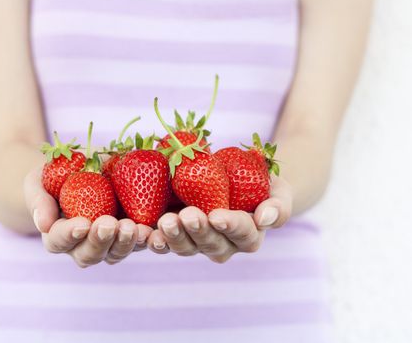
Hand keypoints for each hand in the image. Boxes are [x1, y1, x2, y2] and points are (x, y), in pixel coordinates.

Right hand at [24, 165, 152, 265]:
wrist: (81, 169)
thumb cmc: (55, 176)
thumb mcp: (40, 180)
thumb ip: (39, 200)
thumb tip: (44, 224)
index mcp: (57, 234)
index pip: (59, 241)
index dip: (69, 235)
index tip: (81, 223)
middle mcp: (81, 245)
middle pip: (89, 254)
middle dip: (100, 241)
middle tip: (109, 224)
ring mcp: (107, 243)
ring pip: (115, 253)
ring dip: (125, 243)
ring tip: (133, 227)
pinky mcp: (129, 235)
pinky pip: (139, 243)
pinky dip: (146, 239)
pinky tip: (152, 230)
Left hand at [147, 176, 291, 262]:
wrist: (236, 179)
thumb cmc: (262, 185)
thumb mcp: (278, 190)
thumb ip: (278, 205)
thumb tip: (265, 218)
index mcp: (248, 237)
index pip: (242, 233)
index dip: (230, 226)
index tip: (218, 215)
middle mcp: (222, 245)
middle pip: (210, 244)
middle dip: (198, 231)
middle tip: (188, 215)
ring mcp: (196, 242)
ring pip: (185, 247)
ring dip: (174, 237)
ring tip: (166, 222)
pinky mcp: (176, 233)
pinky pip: (165, 241)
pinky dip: (156, 239)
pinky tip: (147, 233)